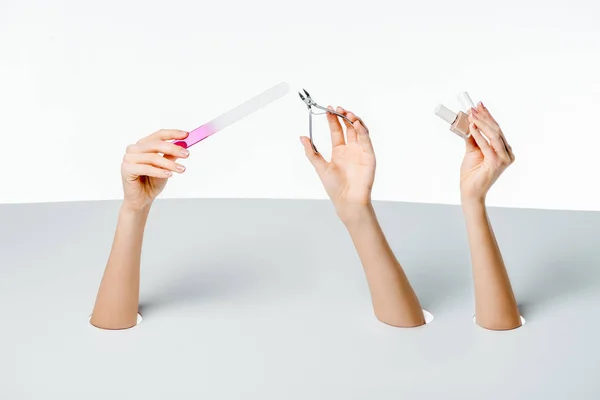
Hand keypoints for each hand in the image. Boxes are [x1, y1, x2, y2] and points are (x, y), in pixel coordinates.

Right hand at [121, 129, 189, 210]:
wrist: (142, 199)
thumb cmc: (152, 182)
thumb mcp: (166, 167)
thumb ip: (171, 156)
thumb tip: (183, 146)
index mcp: (143, 145)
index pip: (158, 135)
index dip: (173, 134)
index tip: (186, 135)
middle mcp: (134, 149)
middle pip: (156, 144)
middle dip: (174, 148)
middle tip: (187, 154)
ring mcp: (128, 158)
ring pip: (152, 157)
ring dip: (169, 163)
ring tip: (181, 169)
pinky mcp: (126, 169)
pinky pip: (146, 168)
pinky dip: (159, 171)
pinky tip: (169, 174)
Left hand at [300, 106, 375, 222]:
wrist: (347, 200)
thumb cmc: (335, 187)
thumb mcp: (319, 166)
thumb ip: (311, 151)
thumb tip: (302, 137)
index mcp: (339, 151)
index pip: (337, 130)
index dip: (333, 119)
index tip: (328, 109)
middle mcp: (351, 150)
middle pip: (349, 127)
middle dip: (344, 116)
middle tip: (338, 109)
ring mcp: (361, 152)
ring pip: (359, 131)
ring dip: (354, 121)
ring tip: (347, 114)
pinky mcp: (369, 156)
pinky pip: (366, 140)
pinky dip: (362, 131)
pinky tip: (356, 124)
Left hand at [460, 102, 514, 202]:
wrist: (470, 191)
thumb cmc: (472, 173)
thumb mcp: (472, 151)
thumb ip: (473, 138)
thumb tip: (469, 122)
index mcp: (504, 150)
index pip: (496, 129)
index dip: (488, 116)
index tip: (479, 105)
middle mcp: (507, 153)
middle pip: (496, 130)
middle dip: (484, 117)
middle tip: (474, 107)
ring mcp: (504, 158)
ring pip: (493, 135)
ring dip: (481, 123)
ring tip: (471, 115)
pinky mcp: (496, 163)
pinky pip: (487, 145)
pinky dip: (479, 135)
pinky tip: (472, 127)